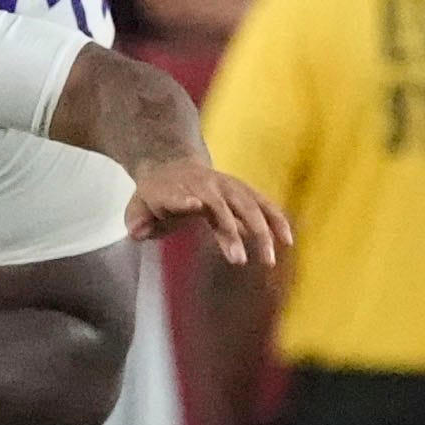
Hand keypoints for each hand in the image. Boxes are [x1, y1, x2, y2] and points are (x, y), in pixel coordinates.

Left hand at [127, 160, 286, 267]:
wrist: (172, 164)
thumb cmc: (156, 195)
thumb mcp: (137, 206)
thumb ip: (137, 220)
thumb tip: (137, 231)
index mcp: (175, 190)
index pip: (178, 196)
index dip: (185, 200)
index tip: (195, 205)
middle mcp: (204, 186)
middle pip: (220, 207)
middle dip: (230, 232)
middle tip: (238, 260)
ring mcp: (226, 187)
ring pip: (247, 206)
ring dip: (260, 231)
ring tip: (269, 259)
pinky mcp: (242, 192)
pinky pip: (263, 205)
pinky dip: (276, 220)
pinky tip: (288, 241)